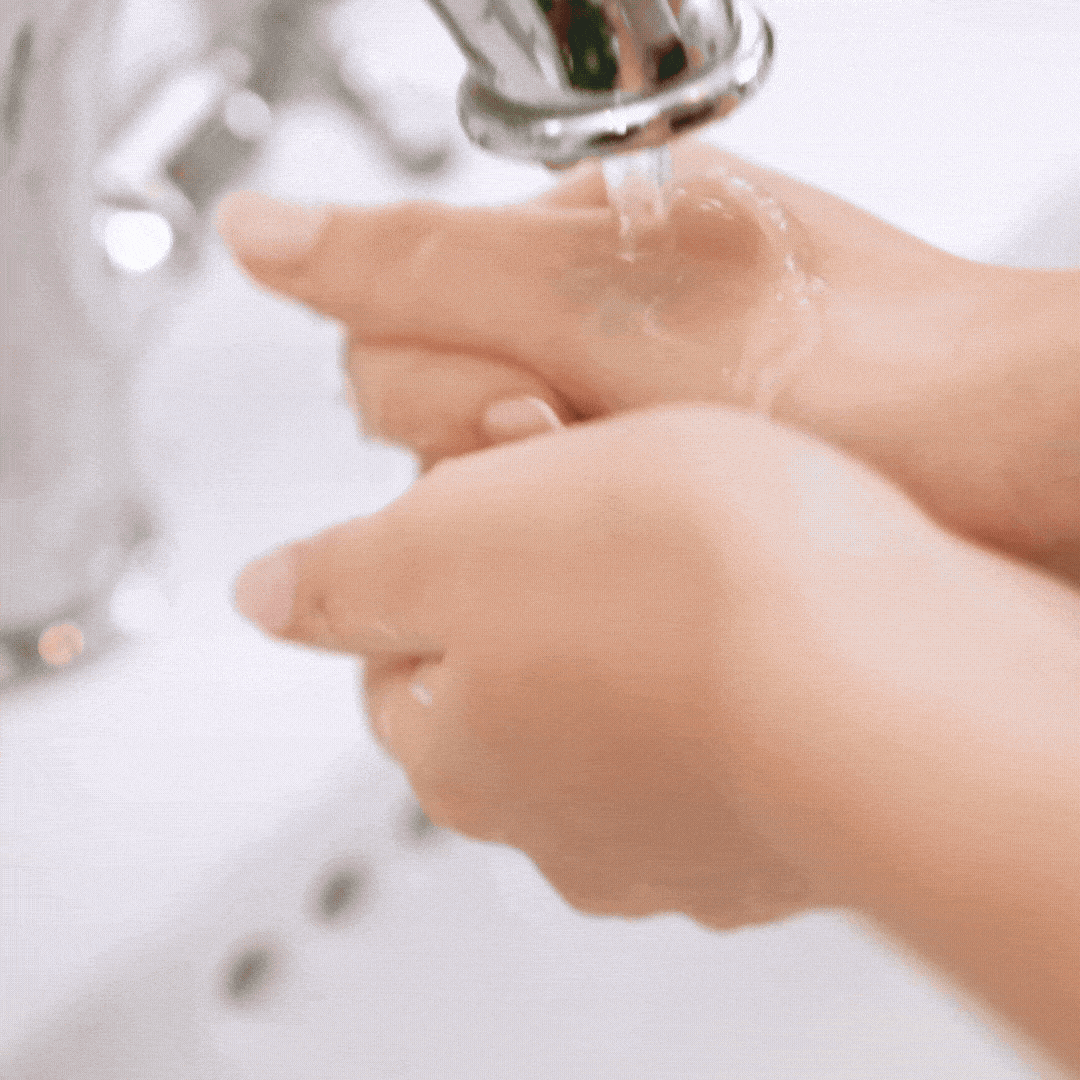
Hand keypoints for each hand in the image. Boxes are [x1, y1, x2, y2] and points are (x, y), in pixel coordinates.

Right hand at [218, 136, 1079, 583]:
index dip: (437, 390)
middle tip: (584, 447)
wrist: (1006, 483)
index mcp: (561, 269)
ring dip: (528, 520)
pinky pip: (542, 556)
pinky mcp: (651, 523)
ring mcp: (617, 441)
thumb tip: (256, 235)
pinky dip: (569, 570)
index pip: (385, 334)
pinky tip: (638, 567)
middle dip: (484, 456)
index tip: (534, 407)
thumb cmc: (850, 368)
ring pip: (474, 503)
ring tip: (641, 507)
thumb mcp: (602, 299)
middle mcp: (580, 351)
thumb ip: (415, 267)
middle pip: (421, 423)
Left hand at [231, 403, 914, 929]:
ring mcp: (665, 843)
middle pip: (510, 680)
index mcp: (454, 747)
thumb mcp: (454, 532)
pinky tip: (765, 627)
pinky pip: (716, 741)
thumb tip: (266, 597)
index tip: (500, 492)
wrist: (883, 674)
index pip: (398, 652)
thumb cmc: (681, 587)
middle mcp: (549, 821)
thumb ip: (342, 574)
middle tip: (603, 504)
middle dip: (537, 586)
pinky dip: (722, 681)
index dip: (443, 551)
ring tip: (697, 555)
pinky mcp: (770, 838)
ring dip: (634, 630)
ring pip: (616, 708)